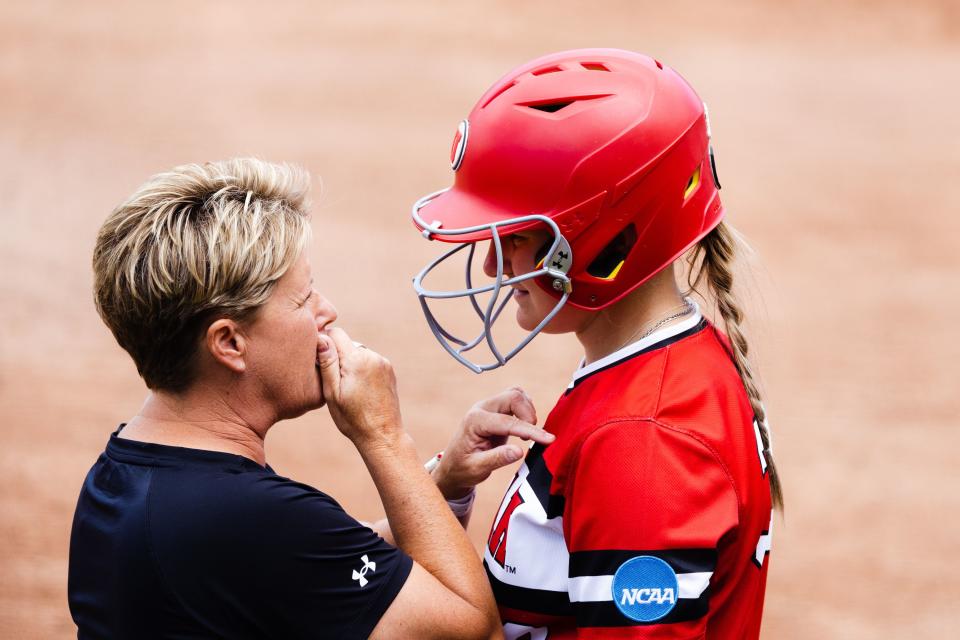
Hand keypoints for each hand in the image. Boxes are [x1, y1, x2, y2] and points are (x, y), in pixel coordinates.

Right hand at [317, 328, 402, 449]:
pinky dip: (362, 369)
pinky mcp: (389, 370)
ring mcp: (383, 363)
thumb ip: (327, 363)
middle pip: (347, 343)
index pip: (336, 333)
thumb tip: (320, 337)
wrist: (382, 434)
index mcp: (356, 360)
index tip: (319, 360)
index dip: (324, 342)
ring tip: (348, 387)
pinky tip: (360, 388)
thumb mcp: (332, 392)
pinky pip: (369, 361)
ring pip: (358, 352)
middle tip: (333, 380)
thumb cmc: (353, 418)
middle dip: (338, 356)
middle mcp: (372, 356)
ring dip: (350, 363)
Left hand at [434, 387, 554, 499]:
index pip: (507, 421)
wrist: (453, 466)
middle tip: (531, 438)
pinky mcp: (496, 409)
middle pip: (513, 396)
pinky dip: (525, 409)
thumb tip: (519, 451)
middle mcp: (481, 408)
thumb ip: (497, 459)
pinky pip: (516, 399)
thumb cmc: (462, 468)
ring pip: (516, 394)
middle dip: (528, 414)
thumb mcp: (477, 469)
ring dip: (528, 411)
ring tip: (525, 435)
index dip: (530, 430)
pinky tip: (523, 428)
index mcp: (474, 421)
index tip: (549, 440)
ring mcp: (489, 406)